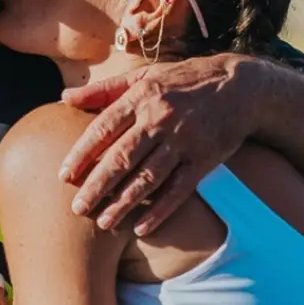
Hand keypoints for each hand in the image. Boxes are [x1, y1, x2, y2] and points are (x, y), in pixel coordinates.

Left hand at [59, 53, 260, 235]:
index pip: (103, 128)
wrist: (239, 87)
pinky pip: (179, 190)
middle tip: (77, 209)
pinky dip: (160, 210)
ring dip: (123, 203)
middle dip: (97, 185)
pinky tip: (141, 228)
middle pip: (122, 157)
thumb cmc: (181, 81)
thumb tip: (63, 98)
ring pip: (148, 177)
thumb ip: (103, 89)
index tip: (63, 176)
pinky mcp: (204, 159)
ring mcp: (183, 141)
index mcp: (140, 97)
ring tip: (103, 222)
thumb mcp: (142, 76)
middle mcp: (159, 119)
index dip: (81, 153)